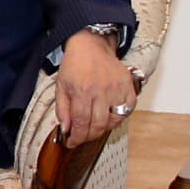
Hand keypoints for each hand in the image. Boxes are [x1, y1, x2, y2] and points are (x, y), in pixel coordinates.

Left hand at [54, 32, 136, 146]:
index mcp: (82, 91)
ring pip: (114, 120)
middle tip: (82, 137)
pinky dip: (119, 118)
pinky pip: (127, 110)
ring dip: (103, 128)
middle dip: (89, 136)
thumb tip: (66, 130)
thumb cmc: (75, 65)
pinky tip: (109, 117)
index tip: (72, 142)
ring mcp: (117, 89)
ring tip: (94, 126)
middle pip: (99, 125)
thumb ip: (63, 110)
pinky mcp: (128, 86)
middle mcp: (102, 91)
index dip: (77, 137)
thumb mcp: (61, 87)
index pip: (81, 123)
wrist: (92, 46)